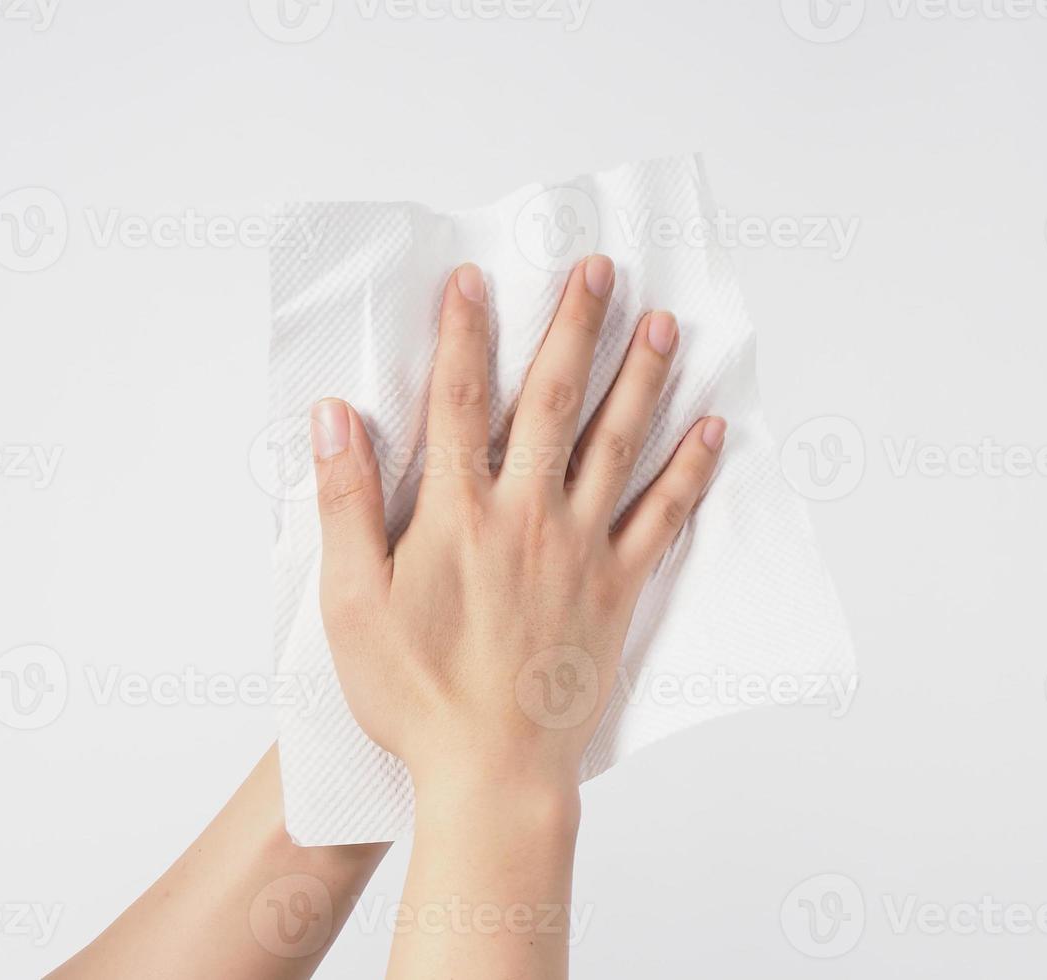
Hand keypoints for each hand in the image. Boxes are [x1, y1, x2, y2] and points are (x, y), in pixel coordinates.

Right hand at [307, 254, 723, 795]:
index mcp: (457, 514)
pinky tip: (712, 431)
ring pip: (619, 444)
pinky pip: (664, 517)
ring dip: (643, 378)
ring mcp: (581, 548)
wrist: (492, 770)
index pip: (459, 401)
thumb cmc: (415, 695)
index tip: (475, 280)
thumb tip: (334, 417)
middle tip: (602, 269)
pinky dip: (690, 472)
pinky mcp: (619, 587)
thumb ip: (347, 503)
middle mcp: (527, 516)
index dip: (465, 334)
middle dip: (576, 327)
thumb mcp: (351, 602)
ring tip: (664, 323)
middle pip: (554, 401)